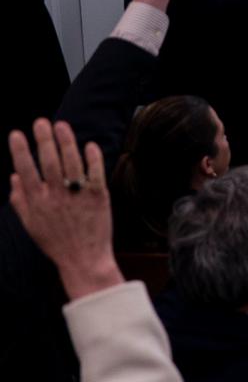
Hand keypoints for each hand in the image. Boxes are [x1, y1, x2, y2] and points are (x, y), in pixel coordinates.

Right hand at [8, 120, 118, 297]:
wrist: (84, 259)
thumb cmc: (55, 241)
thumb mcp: (30, 224)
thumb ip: (20, 200)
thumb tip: (14, 176)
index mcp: (37, 202)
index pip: (25, 170)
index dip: (20, 151)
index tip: (16, 133)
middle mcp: (56, 196)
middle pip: (48, 162)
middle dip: (43, 139)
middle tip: (41, 122)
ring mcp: (78, 196)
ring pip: (72, 163)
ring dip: (66, 142)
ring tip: (61, 125)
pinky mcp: (99, 197)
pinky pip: (95, 173)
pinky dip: (92, 158)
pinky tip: (88, 144)